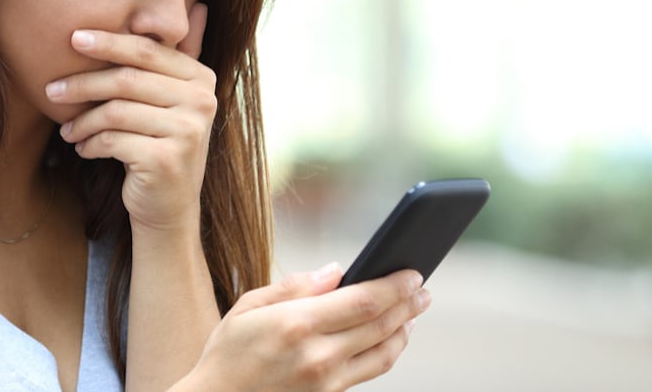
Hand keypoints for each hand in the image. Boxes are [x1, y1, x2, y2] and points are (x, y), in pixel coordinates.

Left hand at [47, 3, 214, 231]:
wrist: (168, 207)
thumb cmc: (160, 145)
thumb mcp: (173, 99)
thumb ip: (179, 56)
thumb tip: (198, 2)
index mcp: (201, 78)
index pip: (148, 50)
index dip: (109, 42)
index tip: (73, 38)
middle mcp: (202, 101)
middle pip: (127, 78)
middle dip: (83, 82)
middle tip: (51, 89)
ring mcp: (188, 131)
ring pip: (116, 111)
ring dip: (82, 121)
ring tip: (66, 129)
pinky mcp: (167, 159)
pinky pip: (113, 140)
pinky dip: (91, 144)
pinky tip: (83, 149)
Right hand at [181, 265, 430, 391]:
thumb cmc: (228, 351)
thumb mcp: (249, 306)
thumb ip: (294, 286)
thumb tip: (336, 271)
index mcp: (297, 324)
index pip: (364, 301)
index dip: (395, 286)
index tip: (412, 272)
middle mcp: (317, 355)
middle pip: (380, 325)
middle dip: (408, 304)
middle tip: (422, 289)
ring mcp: (326, 381)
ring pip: (383, 353)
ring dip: (404, 330)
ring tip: (412, 312)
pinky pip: (370, 371)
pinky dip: (387, 351)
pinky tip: (390, 337)